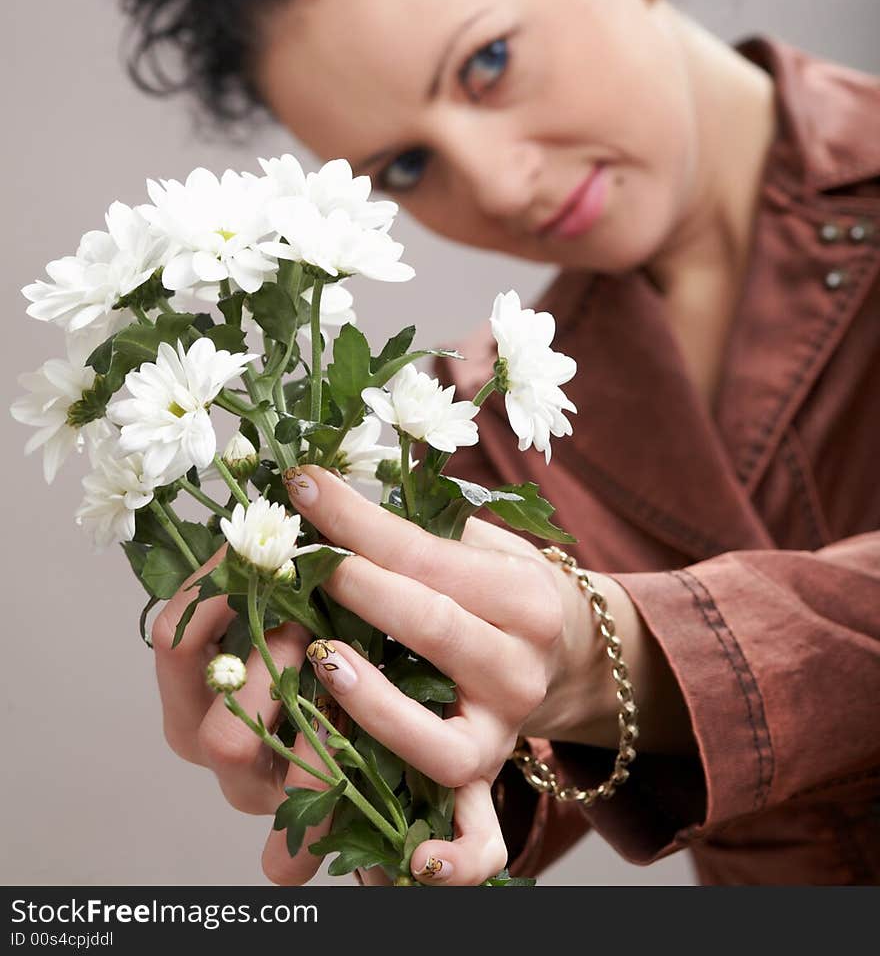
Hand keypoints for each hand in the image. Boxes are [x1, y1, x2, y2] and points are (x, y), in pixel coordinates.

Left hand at [266, 463, 610, 884]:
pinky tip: (409, 859)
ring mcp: (501, 735)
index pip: (424, 553)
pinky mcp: (484, 784)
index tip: (299, 484)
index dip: (356, 520)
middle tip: (299, 558)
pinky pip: (479, 839)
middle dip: (360, 586)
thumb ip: (418, 520)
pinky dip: (453, 858)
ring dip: (375, 706)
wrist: (569, 652)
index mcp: (521, 595)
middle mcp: (519, 668)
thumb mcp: (480, 540)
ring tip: (323, 663)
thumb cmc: (499, 584)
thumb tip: (324, 481)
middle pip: (435, 628)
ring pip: (440, 741)